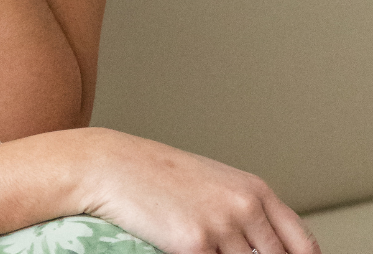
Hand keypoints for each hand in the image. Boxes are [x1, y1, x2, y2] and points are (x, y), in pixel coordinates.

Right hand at [76, 129, 319, 253]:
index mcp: (254, 189)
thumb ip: (246, 213)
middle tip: (220, 249)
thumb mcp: (210, 183)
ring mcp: (222, 227)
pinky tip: (180, 247)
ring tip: (197, 243)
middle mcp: (245, 206)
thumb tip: (269, 248)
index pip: (303, 246)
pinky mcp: (195, 246)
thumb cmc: (155, 174)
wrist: (108, 165)